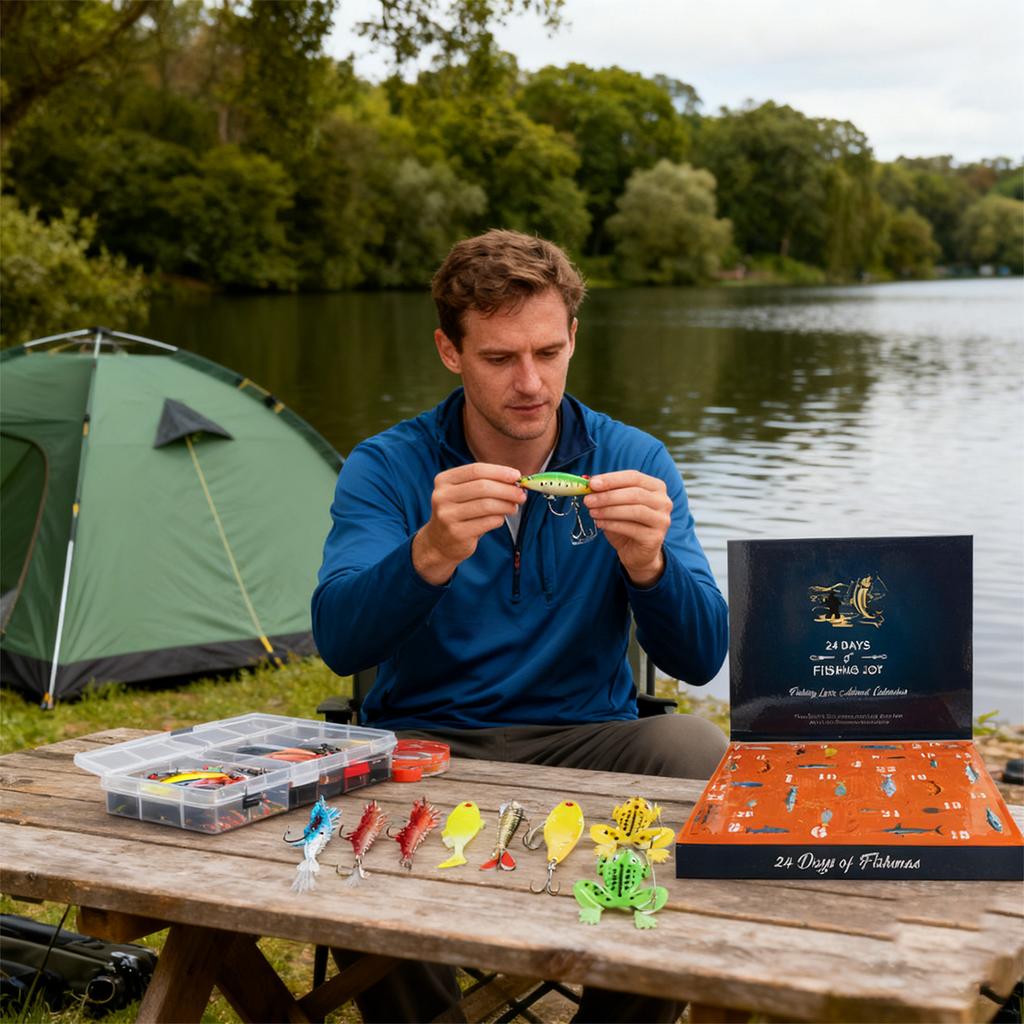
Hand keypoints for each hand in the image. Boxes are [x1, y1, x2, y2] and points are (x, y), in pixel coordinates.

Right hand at [412, 463, 524, 584]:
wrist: (439, 543)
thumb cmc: (459, 513)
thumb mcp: (464, 493)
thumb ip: (485, 483)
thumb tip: (516, 480)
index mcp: (444, 480)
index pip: (476, 470)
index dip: (499, 472)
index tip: (517, 476)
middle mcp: (442, 496)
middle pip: (483, 487)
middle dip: (507, 490)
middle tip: (521, 495)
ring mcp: (447, 515)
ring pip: (487, 505)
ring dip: (506, 505)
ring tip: (514, 507)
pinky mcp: (457, 533)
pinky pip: (487, 522)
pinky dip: (499, 519)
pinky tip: (500, 519)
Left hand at [583, 470, 671, 586]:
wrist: (637, 552)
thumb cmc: (627, 524)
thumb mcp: (617, 505)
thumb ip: (607, 493)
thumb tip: (588, 483)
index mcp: (656, 487)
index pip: (634, 477)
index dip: (612, 479)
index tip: (591, 483)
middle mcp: (663, 502)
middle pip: (635, 494)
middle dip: (608, 496)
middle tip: (588, 500)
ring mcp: (662, 520)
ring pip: (634, 510)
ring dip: (609, 510)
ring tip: (592, 512)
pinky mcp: (655, 537)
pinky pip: (631, 528)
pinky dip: (612, 524)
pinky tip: (600, 524)